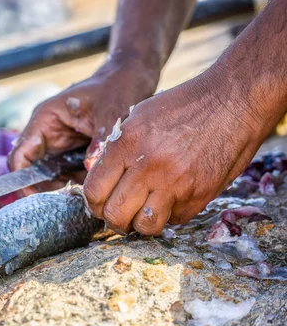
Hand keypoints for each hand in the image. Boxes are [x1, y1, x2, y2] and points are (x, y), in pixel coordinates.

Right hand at [7, 57, 158, 195]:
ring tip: (83, 199)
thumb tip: (90, 168)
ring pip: (49, 176)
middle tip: (65, 204)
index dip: (23, 182)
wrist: (132, 78)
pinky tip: (93, 191)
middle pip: (31, 171)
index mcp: (44, 120)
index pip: (19, 157)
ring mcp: (58, 144)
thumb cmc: (118, 88)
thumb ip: (100, 141)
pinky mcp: (72, 152)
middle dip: (45, 190)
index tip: (37, 201)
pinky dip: (76, 184)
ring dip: (62, 189)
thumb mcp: (111, 113)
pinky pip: (67, 174)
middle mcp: (46, 134)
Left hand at [83, 67, 268, 235]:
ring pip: (144, 226)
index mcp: (127, 144)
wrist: (233, 99)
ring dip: (140, 224)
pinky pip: (175, 219)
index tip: (99, 204)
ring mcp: (175, 184)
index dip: (93, 204)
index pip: (94, 191)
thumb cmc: (184, 105)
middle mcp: (148, 167)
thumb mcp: (139, 117)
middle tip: (118, 215)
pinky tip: (172, 198)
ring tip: (143, 213)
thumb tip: (102, 176)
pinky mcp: (200, 195)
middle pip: (114, 215)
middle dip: (112, 220)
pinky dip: (170, 214)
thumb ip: (118, 149)